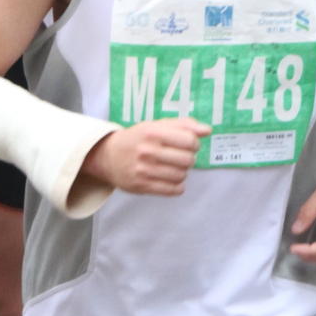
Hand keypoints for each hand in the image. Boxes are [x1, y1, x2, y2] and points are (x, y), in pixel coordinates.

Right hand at [81, 117, 210, 195]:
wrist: (108, 156)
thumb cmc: (138, 138)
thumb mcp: (157, 125)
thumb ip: (184, 125)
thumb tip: (207, 130)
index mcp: (152, 132)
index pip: (189, 140)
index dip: (194, 143)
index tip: (188, 144)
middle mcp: (147, 151)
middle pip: (188, 160)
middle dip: (189, 158)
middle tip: (180, 156)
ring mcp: (144, 170)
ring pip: (181, 175)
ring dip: (182, 172)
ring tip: (172, 167)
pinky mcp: (142, 186)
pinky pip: (173, 190)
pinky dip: (177, 186)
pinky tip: (169, 178)